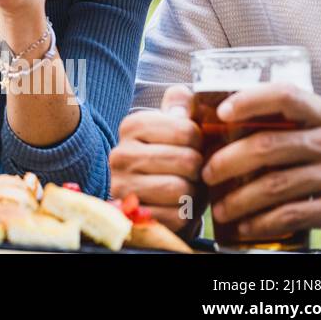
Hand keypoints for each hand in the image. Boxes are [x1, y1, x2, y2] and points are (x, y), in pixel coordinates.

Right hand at [109, 85, 204, 234]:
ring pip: (180, 189)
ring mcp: (121, 185)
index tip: (193, 146)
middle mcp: (119, 153)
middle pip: (186, 160)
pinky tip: (176, 206)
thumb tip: (181, 104)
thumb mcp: (178, 126)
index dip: (201, 142)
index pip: (187, 130)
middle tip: (191, 171)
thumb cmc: (173, 156)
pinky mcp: (130, 215)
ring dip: (191, 192)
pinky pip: (174, 216)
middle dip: (198, 169)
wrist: (154, 196)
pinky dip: (183, 214)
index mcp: (132, 125)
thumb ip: (182, 104)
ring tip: (184, 187)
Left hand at [203, 83, 320, 250]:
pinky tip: (246, 226)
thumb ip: (288, 129)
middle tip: (206, 174)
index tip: (220, 113)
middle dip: (227, 161)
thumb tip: (222, 125)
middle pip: (268, 144)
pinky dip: (262, 222)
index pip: (286, 95)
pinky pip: (292, 214)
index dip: (250, 100)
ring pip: (275, 184)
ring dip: (239, 199)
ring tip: (220, 209)